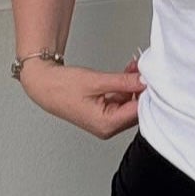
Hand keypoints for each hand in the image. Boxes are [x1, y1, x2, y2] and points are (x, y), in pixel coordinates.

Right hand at [21, 55, 143, 138]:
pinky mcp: (103, 113)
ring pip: (129, 104)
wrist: (43, 84)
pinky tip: (126, 74)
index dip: (146, 94)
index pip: (137, 112)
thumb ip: (123, 81)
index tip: (151, 78)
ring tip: (133, 67)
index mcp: (106, 125)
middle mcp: (107, 127)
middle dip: (141, 89)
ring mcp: (105, 121)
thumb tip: (143, 80)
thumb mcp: (97, 81)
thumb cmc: (61, 87)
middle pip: (135, 110)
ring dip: (133, 86)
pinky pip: (120, 101)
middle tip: (144, 70)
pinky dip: (124, 88)